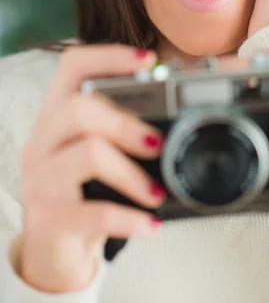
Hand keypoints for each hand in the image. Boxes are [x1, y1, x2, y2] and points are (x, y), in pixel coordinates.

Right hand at [18, 45, 164, 293]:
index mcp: (56, 117)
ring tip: (157, 191)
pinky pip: (94, 213)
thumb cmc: (83, 194)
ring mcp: (42, 182)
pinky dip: (130, 218)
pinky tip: (150, 224)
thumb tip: (183, 112)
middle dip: (126, 120)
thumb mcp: (97, 155)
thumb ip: (125, 129)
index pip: (72, 67)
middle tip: (156, 143)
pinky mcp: (50, 221)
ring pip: (87, 154)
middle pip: (78, 107)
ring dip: (132, 171)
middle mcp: (43, 143)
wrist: (52, 254)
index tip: (148, 59)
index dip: (109, 56)